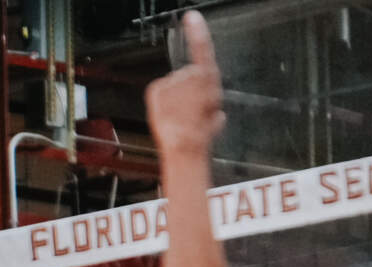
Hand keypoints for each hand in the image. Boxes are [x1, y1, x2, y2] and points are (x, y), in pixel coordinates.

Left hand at [144, 12, 224, 159]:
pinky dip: (161, 103)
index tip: (192, 18)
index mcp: (209, 78)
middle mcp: (190, 75)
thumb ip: (214, 108)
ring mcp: (171, 81)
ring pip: (173, 86)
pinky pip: (158, 93)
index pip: (203, 48)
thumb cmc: (201, 134)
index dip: (197, 32)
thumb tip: (215, 114)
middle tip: (189, 111)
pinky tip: (167, 114)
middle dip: (188, 91)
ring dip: (175, 99)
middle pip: (187, 77)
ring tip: (179, 115)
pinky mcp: (156, 90)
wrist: (185, 144)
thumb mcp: (215, 118)